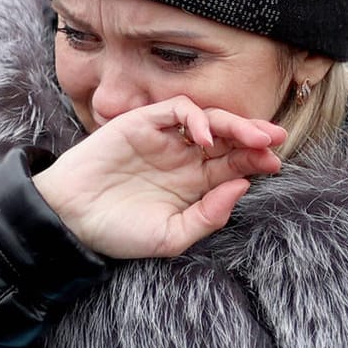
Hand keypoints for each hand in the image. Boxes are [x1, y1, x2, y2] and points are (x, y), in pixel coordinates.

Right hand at [33, 98, 284, 258]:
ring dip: (235, 124)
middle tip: (276, 140)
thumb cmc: (118, 233)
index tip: (275, 164)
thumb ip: (208, 216)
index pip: (233, 166)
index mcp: (193, 186)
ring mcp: (164, 139)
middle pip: (228, 140)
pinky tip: (204, 138)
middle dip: (254, 137)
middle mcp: (182, 159)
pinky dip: (196, 118)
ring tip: (255, 136)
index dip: (256, 162)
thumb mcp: (171, 236)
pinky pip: (177, 110)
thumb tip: (242, 186)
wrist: (71, 220)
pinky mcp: (142, 123)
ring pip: (209, 120)